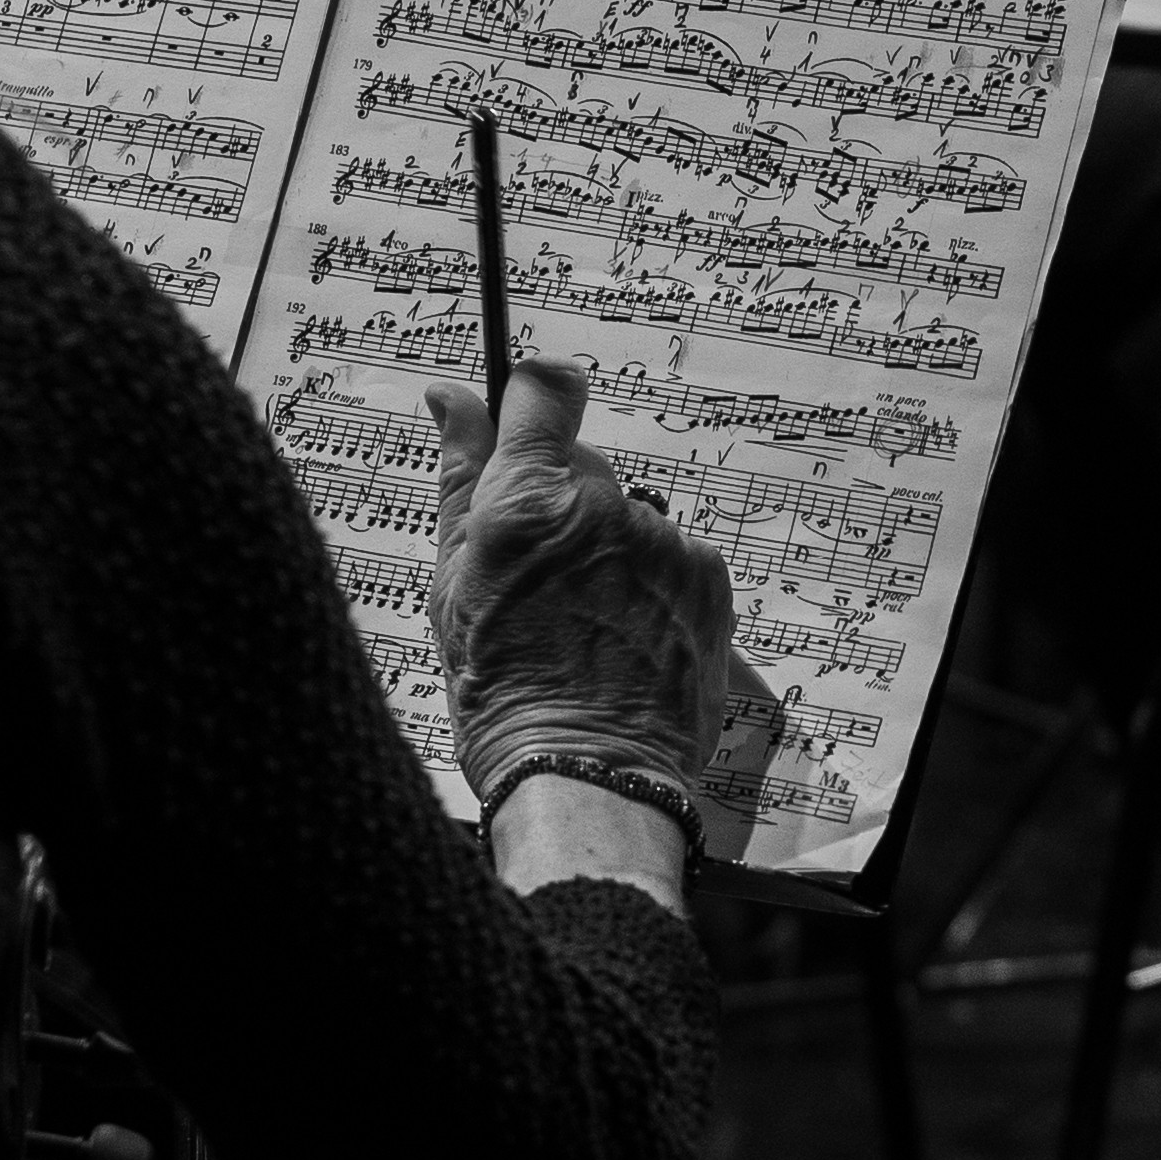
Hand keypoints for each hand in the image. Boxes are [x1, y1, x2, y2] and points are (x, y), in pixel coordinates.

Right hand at [426, 357, 736, 806]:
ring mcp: (664, 543)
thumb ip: (459, 476)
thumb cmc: (502, 686)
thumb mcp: (454, 580)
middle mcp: (603, 508)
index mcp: (527, 500)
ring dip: (608, 552)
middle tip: (538, 579)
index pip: (544, 389)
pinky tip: (625, 637)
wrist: (585, 771)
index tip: (526, 416)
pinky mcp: (708, 577)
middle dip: (559, 504)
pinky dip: (651, 586)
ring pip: (628, 517)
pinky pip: (672, 557)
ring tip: (584, 624)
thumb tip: (452, 398)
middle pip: (582, 466)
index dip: (532, 397)